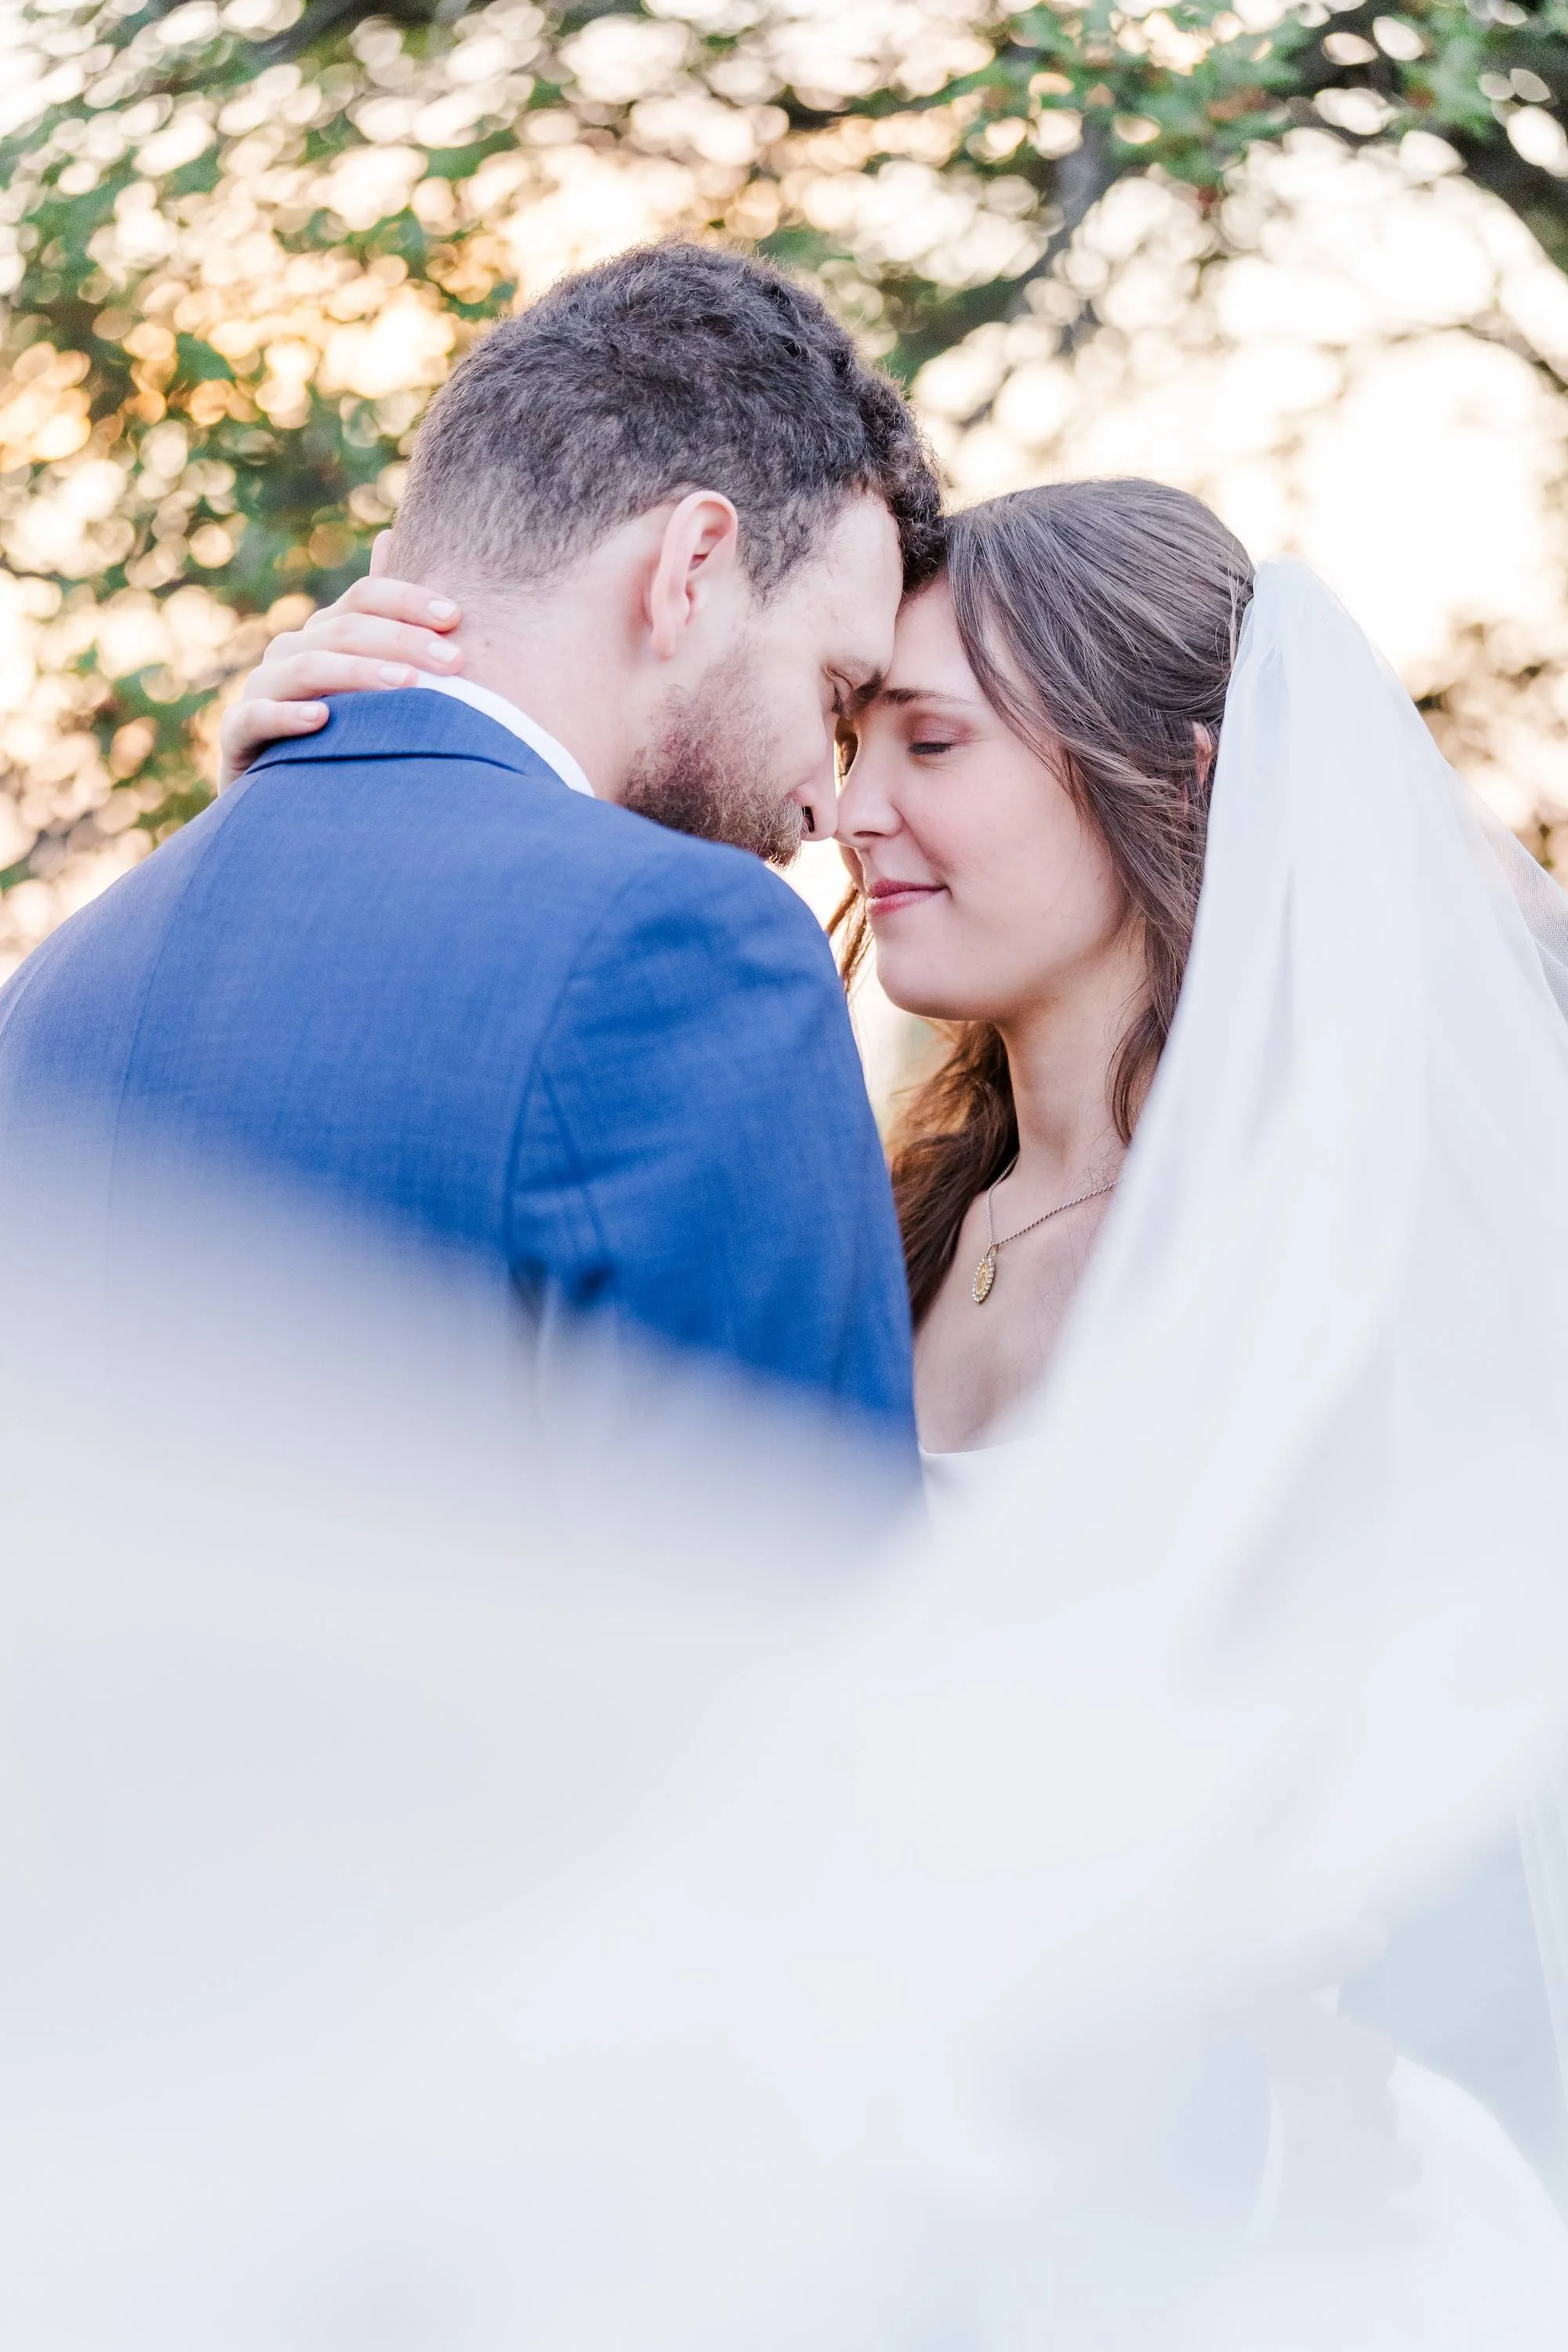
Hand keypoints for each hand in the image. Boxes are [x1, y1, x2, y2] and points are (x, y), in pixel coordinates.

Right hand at [218, 541, 462, 787]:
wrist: (286, 802)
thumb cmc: (345, 736)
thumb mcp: (369, 679)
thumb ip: (382, 617)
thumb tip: (390, 535)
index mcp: (324, 635)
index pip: (364, 598)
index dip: (408, 600)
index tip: (457, 619)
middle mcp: (290, 653)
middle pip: (342, 630)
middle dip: (402, 641)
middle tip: (454, 662)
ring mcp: (261, 690)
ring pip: (306, 669)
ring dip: (357, 674)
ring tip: (407, 686)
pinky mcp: (238, 735)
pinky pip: (257, 718)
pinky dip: (287, 716)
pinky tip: (322, 719)